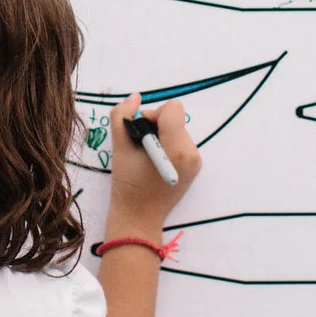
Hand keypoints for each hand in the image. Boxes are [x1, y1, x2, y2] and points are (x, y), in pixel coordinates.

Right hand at [106, 92, 199, 235]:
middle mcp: (192, 153)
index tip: (140, 133)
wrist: (139, 219)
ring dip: (161, 137)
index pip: (172, 109)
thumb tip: (135, 97)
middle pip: (175, 119)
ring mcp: (196, 161)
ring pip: (177, 130)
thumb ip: (123, 116)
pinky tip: (156, 163)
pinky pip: (181, 142)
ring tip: (147, 158)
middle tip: (140, 148)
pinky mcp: (194, 167)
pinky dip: (167, 146)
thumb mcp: (119, 148)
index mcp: (177, 148)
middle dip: (155, 127)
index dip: (152, 115)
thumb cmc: (127, 185)